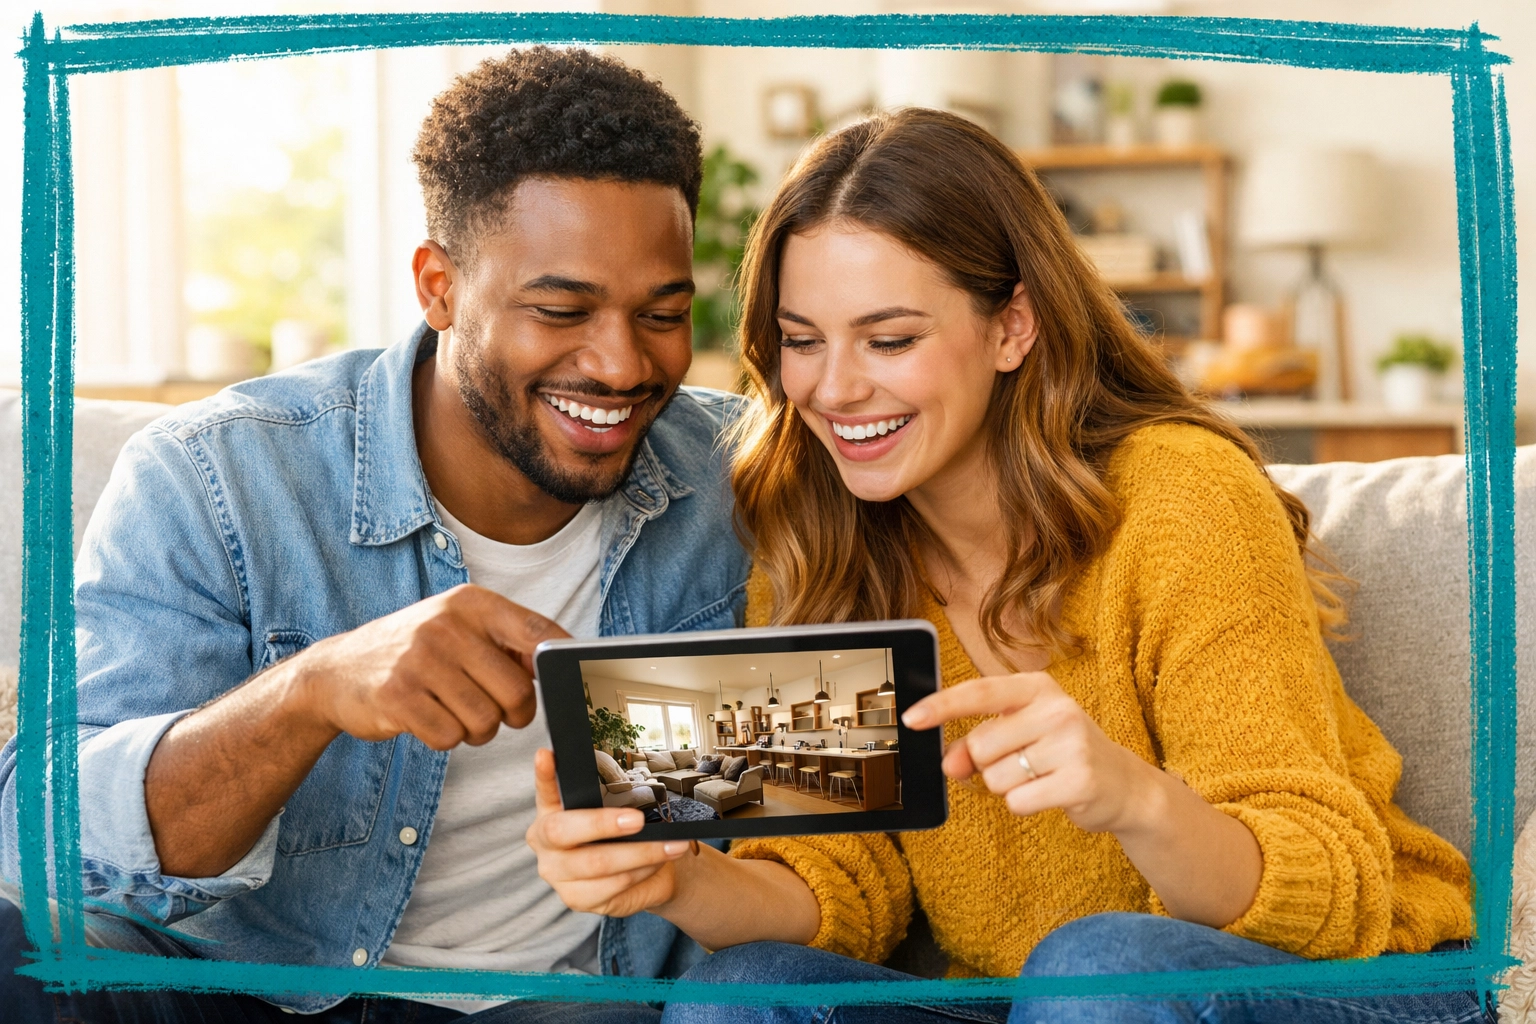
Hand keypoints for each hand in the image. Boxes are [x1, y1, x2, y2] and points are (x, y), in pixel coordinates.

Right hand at [288, 583, 565, 749]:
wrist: (335, 671)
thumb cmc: (414, 652)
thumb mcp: (456, 627)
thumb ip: (506, 640)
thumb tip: (563, 662)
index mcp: (471, 603)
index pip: (538, 632)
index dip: (559, 662)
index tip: (566, 681)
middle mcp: (447, 625)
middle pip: (517, 691)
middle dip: (513, 714)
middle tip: (496, 713)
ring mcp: (420, 660)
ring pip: (485, 720)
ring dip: (477, 730)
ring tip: (455, 712)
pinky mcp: (397, 696)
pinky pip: (449, 737)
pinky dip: (445, 738)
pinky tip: (428, 719)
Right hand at [526, 749, 697, 916]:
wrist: (643, 874)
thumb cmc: (623, 836)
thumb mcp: (616, 813)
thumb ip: (611, 802)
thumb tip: (633, 800)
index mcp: (550, 811)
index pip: (544, 789)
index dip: (543, 775)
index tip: (546, 755)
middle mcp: (544, 842)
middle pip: (563, 831)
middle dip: (603, 824)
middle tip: (637, 820)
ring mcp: (556, 873)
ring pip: (597, 863)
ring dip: (641, 853)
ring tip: (671, 845)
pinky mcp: (575, 899)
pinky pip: (612, 885)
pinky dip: (641, 872)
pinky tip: (657, 863)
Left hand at [902, 671, 1159, 833]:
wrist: (1123, 785)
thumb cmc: (1062, 752)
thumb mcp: (1021, 735)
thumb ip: (978, 742)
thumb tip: (949, 763)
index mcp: (1038, 688)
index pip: (979, 692)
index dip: (941, 706)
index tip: (910, 719)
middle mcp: (1057, 709)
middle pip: (981, 745)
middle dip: (988, 764)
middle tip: (1022, 763)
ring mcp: (1071, 744)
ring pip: (996, 777)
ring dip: (1008, 787)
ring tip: (1041, 777)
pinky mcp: (1079, 780)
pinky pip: (1018, 802)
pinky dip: (1025, 805)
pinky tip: (1050, 794)